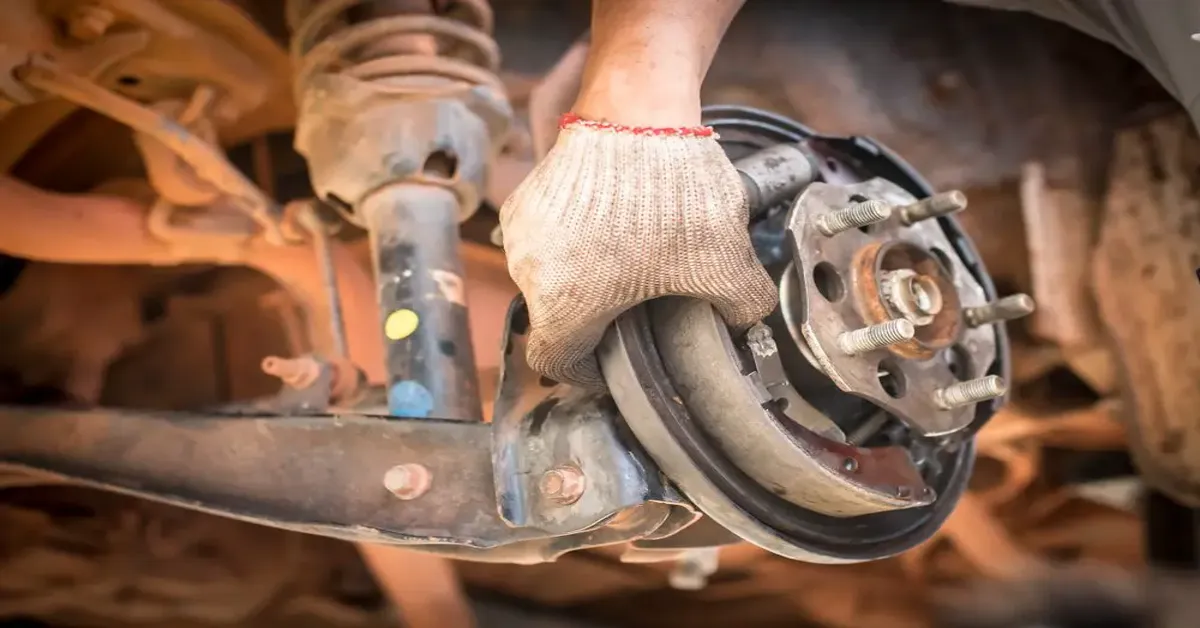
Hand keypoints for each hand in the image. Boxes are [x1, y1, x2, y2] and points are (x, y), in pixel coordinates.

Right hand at [499, 114, 777, 387]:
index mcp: (565, 310)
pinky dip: (574, 239)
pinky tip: (614, 221)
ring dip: (583, 275)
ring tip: (632, 253)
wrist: (637, 110)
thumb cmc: (669, 195)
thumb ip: (740, 309)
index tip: (613, 361)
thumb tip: (744, 325)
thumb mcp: (724, 262)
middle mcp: (530, 277)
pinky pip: (547, 237)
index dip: (589, 372)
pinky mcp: (524, 197)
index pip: (559, 364)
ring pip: (551, 276)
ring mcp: (522, 234)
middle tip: (640, 299)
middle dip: (596, 317)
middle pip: (558, 318)